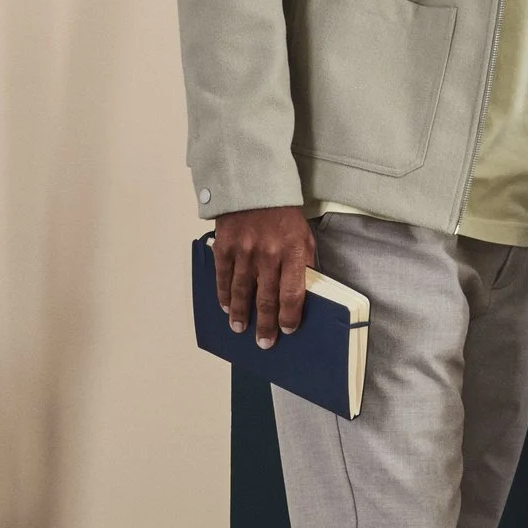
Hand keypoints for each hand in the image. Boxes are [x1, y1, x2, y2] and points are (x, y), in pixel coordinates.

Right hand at [213, 205, 314, 347]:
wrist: (254, 185)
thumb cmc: (283, 213)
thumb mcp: (304, 235)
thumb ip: (303, 262)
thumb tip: (303, 291)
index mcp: (292, 252)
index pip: (292, 293)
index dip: (290, 316)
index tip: (288, 330)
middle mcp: (268, 254)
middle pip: (266, 298)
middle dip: (265, 324)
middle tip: (264, 342)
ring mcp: (244, 251)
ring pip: (242, 292)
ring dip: (241, 315)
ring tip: (241, 329)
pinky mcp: (224, 247)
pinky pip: (223, 277)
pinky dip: (224, 294)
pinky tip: (227, 306)